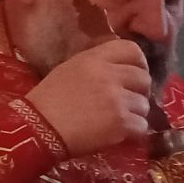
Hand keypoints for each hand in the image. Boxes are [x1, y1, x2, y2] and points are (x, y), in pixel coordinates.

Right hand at [26, 39, 153, 155]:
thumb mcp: (70, 69)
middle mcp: (109, 75)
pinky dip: (133, 131)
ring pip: (144, 105)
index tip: (133, 75)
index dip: (138, 63)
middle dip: (139, 91)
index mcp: (95, 59)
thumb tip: (122, 70)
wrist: (39, 128)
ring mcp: (117, 99)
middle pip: (144, 78)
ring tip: (117, 119)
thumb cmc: (50, 100)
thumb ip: (98, 65)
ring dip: (135, 113)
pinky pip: (142, 125)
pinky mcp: (122, 122)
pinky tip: (118, 132)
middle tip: (127, 100)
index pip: (132, 49)